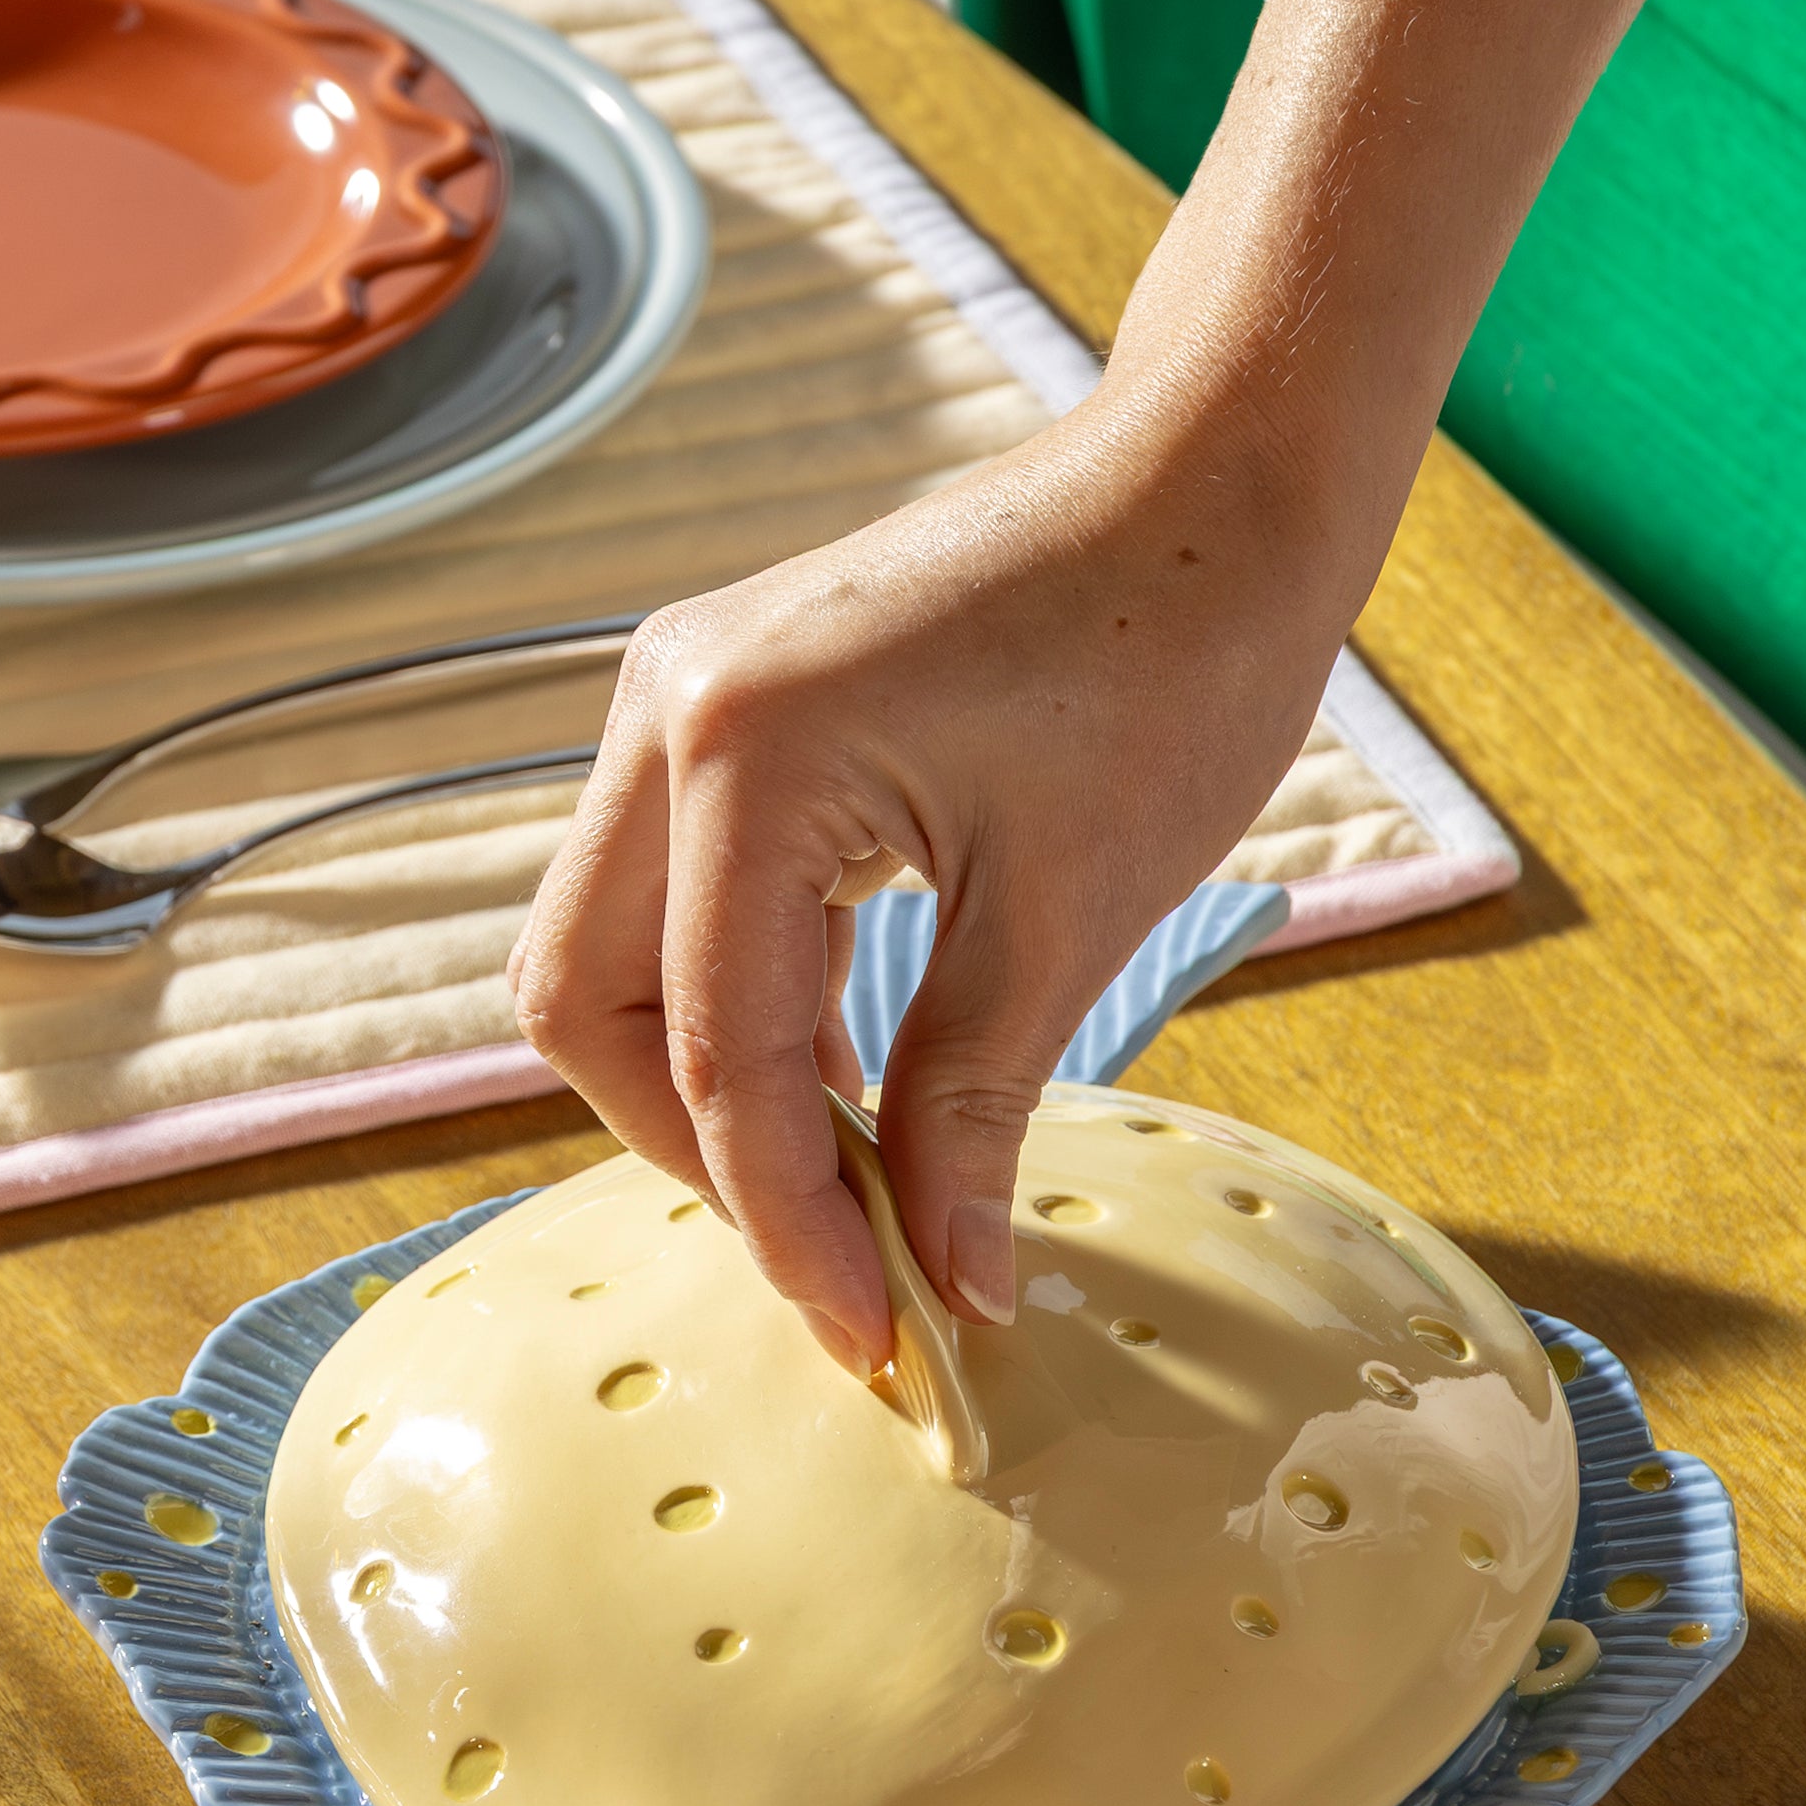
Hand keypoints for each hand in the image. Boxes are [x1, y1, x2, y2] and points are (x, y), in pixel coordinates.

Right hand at [508, 396, 1351, 1376]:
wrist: (1219, 471)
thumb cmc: (1177, 651)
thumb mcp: (1073, 911)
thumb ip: (972, 1105)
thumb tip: (950, 1284)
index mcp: (742, 752)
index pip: (717, 1053)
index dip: (787, 1218)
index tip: (877, 1334)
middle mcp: (667, 709)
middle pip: (585, 1003)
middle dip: (698, 1154)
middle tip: (841, 1258)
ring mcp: (683, 693)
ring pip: (610, 951)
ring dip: (713, 1083)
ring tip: (858, 1185)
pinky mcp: (728, 700)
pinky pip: (675, 890)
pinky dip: (744, 1000)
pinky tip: (856, 1077)